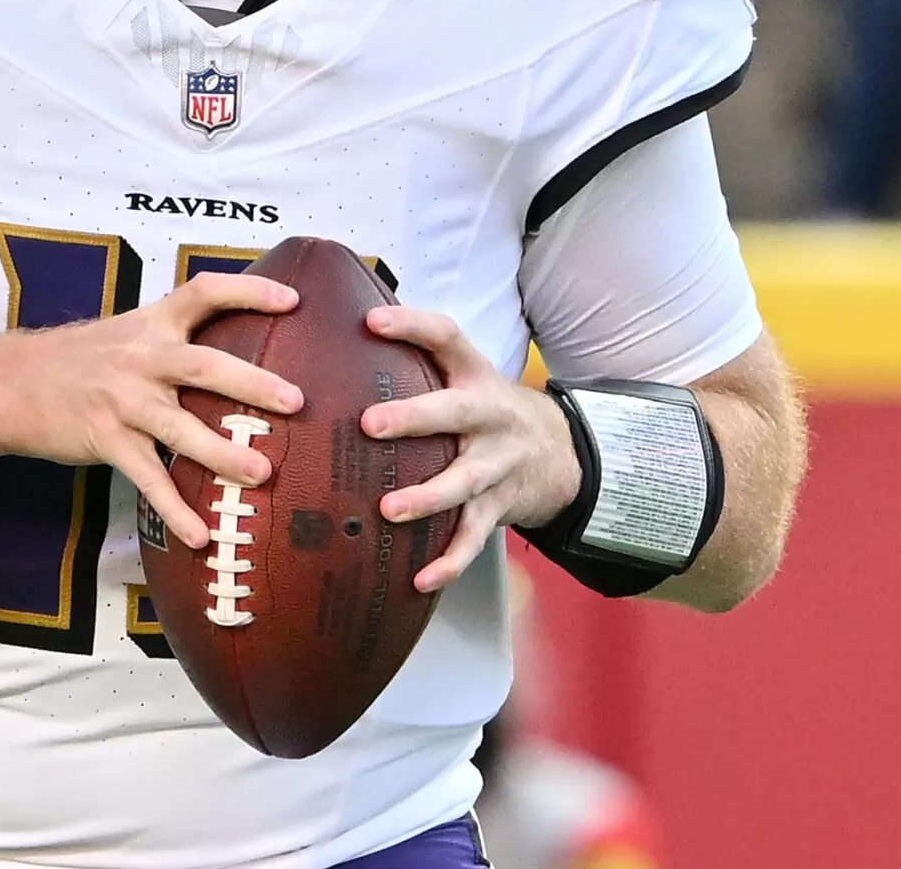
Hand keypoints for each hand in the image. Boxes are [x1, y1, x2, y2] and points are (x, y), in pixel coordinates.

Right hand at [0, 273, 303, 549]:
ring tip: (261, 472)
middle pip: (202, 365)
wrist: (8, 384)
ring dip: (222, 452)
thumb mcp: (126, 332)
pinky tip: (200, 535)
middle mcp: (140, 357)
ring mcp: (122, 401)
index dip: (249, 292)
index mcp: (151, 322)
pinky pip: (147, 477)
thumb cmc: (79, 360)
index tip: (293, 300)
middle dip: (251, 383)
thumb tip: (236, 354)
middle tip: (295, 401)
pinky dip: (175, 508)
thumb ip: (174, 338)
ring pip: (179, 427)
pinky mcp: (105, 440)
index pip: (205, 293)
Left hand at [359, 308, 581, 592]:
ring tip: (388, 510)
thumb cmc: (487, 411)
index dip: (412, 327)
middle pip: (457, 412)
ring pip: (464, 482)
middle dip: (415, 418)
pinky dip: (450, 561)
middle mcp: (490, 416)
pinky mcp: (499, 507)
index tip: (371, 322)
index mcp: (476, 376)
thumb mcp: (467, 377)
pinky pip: (473, 538)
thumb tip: (341, 336)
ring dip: (427, 497)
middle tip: (370, 423)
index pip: (447, 338)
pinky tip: (421, 579)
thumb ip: (418, 362)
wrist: (560, 453)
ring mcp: (497, 464)